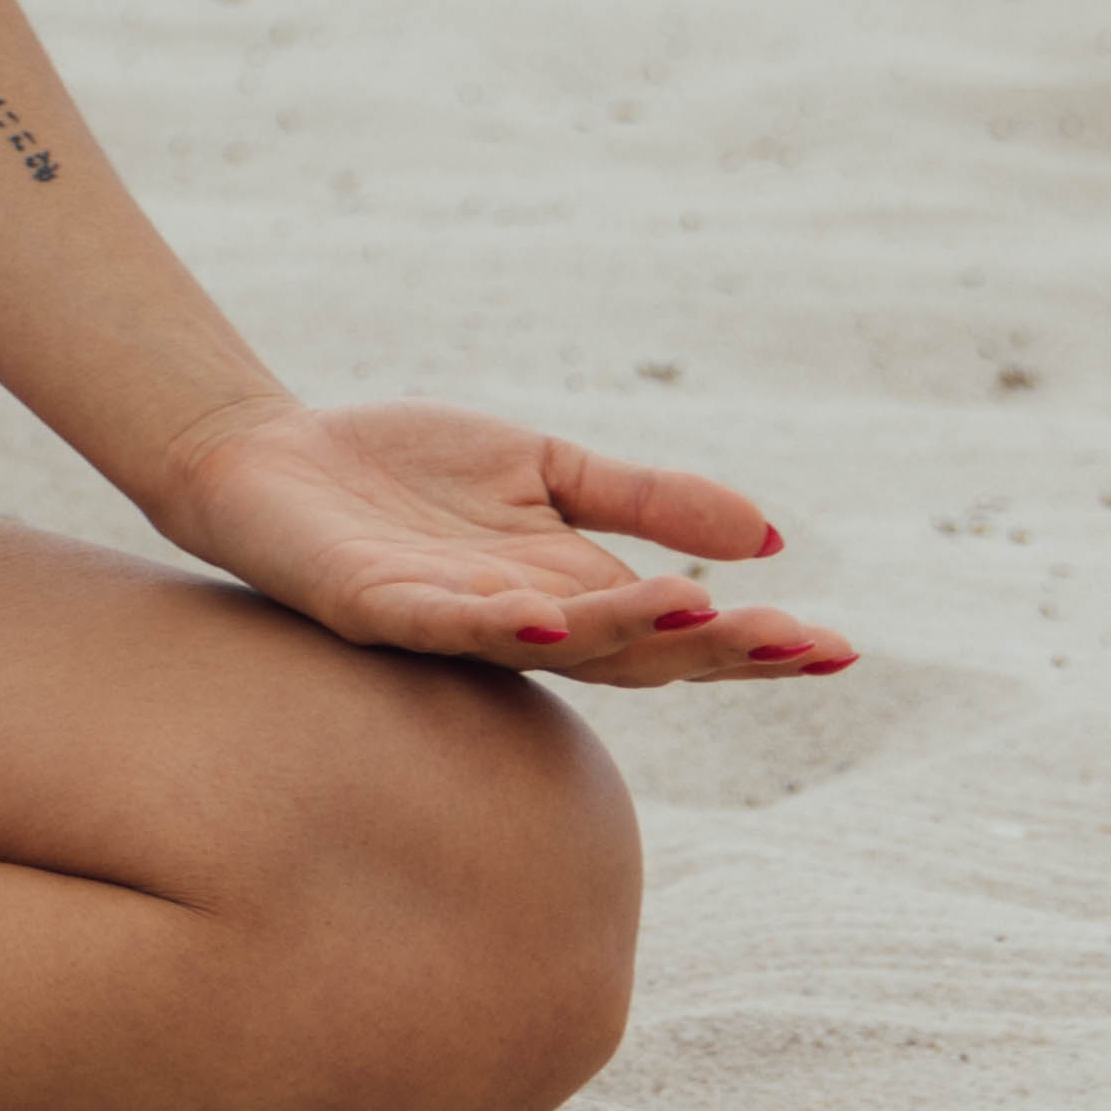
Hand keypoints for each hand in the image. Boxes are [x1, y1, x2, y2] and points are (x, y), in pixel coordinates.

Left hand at [151, 396, 850, 688]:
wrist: (271, 458)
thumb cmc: (405, 473)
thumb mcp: (547, 469)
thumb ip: (645, 500)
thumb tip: (768, 536)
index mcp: (570, 596)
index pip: (677, 632)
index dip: (753, 643)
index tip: (839, 645)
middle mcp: (522, 625)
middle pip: (635, 653)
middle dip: (717, 648)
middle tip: (800, 641)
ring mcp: (449, 625)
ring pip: (552, 645)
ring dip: (623, 630)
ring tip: (698, 605)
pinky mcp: (375, 609)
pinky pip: (441, 627)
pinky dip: (495, 625)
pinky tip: (547, 616)